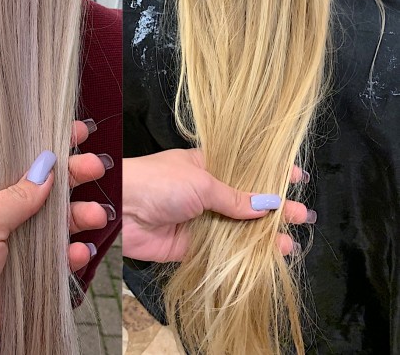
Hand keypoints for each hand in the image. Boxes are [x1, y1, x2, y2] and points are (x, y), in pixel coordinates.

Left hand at [0, 120, 111, 354]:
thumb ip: (17, 194)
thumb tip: (45, 167)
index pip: (20, 160)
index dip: (48, 146)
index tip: (77, 132)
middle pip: (43, 189)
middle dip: (71, 178)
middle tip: (96, 168)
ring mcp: (10, 247)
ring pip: (53, 225)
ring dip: (77, 217)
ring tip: (96, 216)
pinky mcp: (20, 279)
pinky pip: (53, 262)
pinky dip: (70, 256)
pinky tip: (81, 253)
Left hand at [123, 149, 313, 262]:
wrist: (122, 209)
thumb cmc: (158, 182)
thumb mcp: (201, 182)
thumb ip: (234, 198)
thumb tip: (265, 205)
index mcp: (207, 166)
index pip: (245, 168)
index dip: (270, 172)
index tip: (297, 177)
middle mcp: (206, 192)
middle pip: (246, 202)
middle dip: (274, 209)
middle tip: (302, 216)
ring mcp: (201, 219)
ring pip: (238, 229)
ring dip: (263, 236)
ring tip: (289, 242)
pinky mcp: (192, 246)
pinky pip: (222, 252)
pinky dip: (243, 256)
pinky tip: (266, 258)